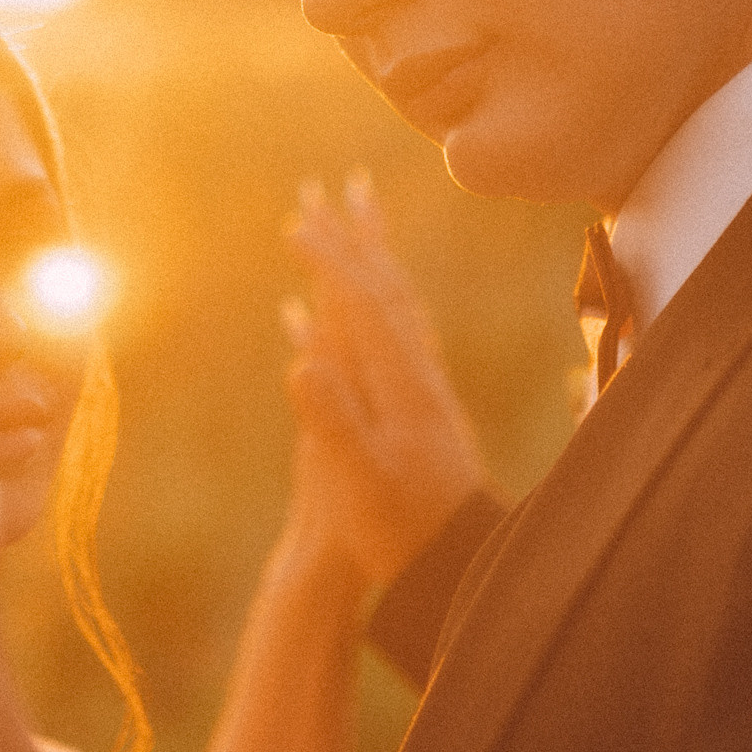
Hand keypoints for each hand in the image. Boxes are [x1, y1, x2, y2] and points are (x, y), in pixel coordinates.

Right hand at [281, 172, 486, 588]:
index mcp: (401, 383)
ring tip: (352, 225)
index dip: (330, 260)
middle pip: (385, 288)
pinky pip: (394, 337)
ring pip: (396, 307)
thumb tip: (300, 358)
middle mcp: (417, 375)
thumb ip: (332, 422)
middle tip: (331, 188)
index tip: (296, 225)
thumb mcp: (360, 482)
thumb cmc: (402, 530)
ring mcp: (422, 389)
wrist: (456, 562)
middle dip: (354, 236)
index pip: (362, 302)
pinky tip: (347, 314)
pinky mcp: (419, 407)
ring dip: (370, 260)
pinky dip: (370, 309)